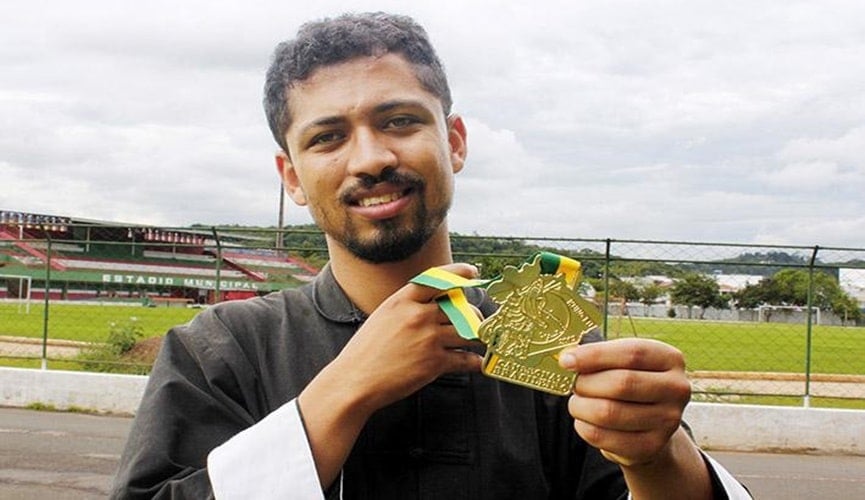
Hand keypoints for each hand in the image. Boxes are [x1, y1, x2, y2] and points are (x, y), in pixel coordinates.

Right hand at [322, 262, 483, 414]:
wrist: (355, 381)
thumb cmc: (365, 352)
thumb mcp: (382, 317)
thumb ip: (407, 308)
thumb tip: (433, 306)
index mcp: (403, 300)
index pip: (437, 279)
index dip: (458, 273)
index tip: (472, 272)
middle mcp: (418, 315)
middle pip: (460, 307)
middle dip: (472, 315)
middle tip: (476, 321)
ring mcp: (428, 338)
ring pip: (469, 331)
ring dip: (477, 337)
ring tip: (479, 341)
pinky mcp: (434, 363)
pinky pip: (466, 359)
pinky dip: (474, 361)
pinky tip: (476, 362)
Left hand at [558, 338, 690, 466]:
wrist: (651, 425)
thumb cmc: (631, 384)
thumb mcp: (623, 363)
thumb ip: (600, 357)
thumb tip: (568, 358)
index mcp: (670, 359)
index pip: (632, 353)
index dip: (595, 355)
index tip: (566, 360)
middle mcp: (676, 389)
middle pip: (622, 383)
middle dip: (587, 383)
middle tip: (573, 384)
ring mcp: (668, 421)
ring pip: (609, 412)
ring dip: (581, 406)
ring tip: (578, 403)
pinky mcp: (652, 446)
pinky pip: (604, 437)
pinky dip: (584, 427)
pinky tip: (584, 420)